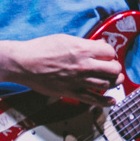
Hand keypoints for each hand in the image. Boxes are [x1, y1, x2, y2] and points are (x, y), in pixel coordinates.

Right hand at [9, 34, 123, 105]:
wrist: (24, 63)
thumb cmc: (41, 48)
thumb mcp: (65, 38)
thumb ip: (84, 44)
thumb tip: (98, 46)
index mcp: (82, 49)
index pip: (109, 52)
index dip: (110, 53)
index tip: (107, 55)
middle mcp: (83, 65)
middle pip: (112, 69)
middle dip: (115, 68)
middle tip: (112, 68)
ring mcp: (78, 80)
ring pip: (106, 84)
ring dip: (113, 82)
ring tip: (114, 80)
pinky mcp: (71, 92)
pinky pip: (92, 99)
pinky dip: (105, 101)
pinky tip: (111, 101)